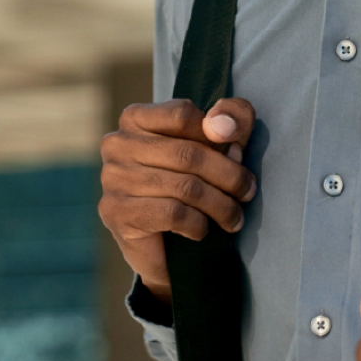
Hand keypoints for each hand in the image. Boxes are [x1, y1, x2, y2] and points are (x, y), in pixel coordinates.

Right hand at [99, 97, 256, 303]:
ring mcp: (113, 179)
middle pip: (188, 154)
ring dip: (220, 205)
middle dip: (228, 175)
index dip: (217, 133)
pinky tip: (202, 228)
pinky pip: (172, 213)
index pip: (183, 114)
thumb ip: (231, 117)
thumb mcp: (220, 139)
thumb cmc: (192, 178)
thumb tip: (221, 126)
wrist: (162, 246)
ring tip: (234, 217)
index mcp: (137, 117)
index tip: (238, 152)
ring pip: (184, 187)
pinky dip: (197, 223)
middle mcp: (118, 144)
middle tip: (248, 191)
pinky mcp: (117, 213)